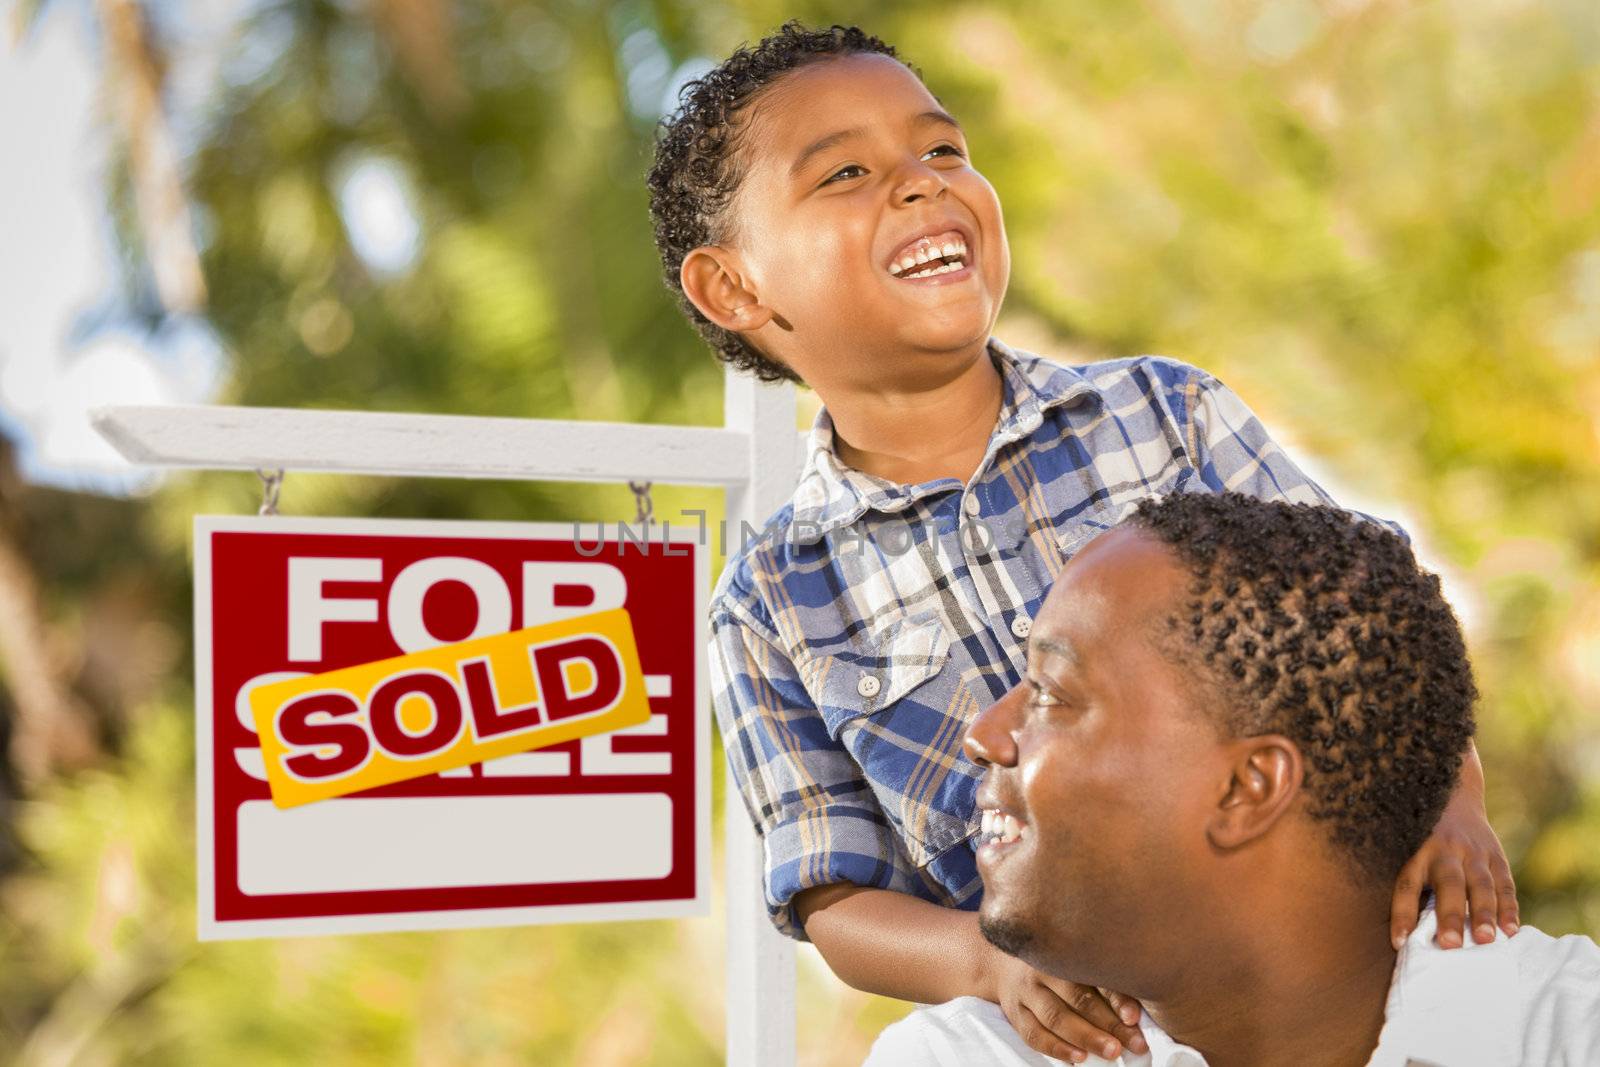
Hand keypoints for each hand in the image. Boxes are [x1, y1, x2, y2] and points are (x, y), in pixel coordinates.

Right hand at [982, 945, 1146, 1062]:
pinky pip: (1033, 1034)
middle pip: (1077, 997)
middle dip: (1108, 1022)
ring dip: (1085, 1036)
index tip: (1135, 1018)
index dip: (1117, 997)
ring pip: (1055, 1016)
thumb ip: (1105, 982)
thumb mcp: (1077, 962)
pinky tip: (1078, 1058)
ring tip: (1111, 1051)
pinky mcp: (1015, 1013)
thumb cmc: (1056, 966)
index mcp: (1065, 952)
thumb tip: (1137, 1013)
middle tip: (1133, 1043)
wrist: (1003, 963)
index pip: (1094, 975)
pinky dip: (1056, 1048)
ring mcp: (1027, 992)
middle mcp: (1044, 969)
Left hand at [1390, 783, 1517, 950]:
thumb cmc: (1424, 841)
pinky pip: (1504, 883)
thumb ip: (1413, 886)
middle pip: (1448, 885)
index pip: (1406, 885)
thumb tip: (1406, 936)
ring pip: (1481, 884)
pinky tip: (1511, 930)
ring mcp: (1474, 852)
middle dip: (1449, 916)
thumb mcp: (1410, 852)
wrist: (1453, 797)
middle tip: (1450, 944)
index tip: (1399, 943)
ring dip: (1484, 914)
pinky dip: (1509, 908)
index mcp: (1417, 853)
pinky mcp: (1496, 854)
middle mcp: (1445, 851)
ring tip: (1487, 940)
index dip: (1402, 915)